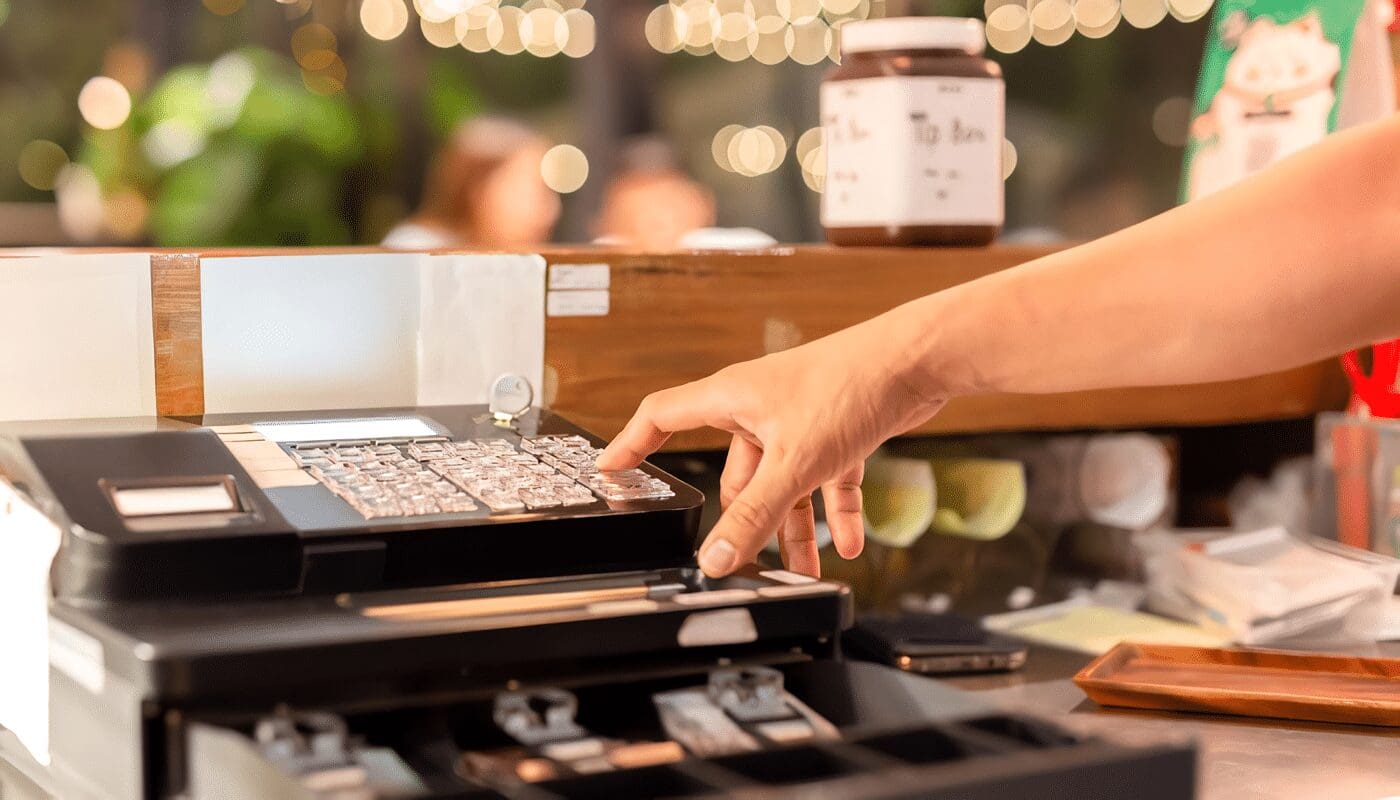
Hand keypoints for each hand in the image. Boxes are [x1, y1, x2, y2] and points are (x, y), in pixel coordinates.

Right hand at [596, 313, 945, 577]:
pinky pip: (827, 479)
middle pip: (735, 473)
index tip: (611, 472)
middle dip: (745, 521)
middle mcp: (759, 406)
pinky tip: (850, 545)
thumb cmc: (850, 385)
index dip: (633, 445)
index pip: (662, 417)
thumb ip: (754, 515)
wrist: (917, 360)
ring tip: (806, 570)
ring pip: (785, 483)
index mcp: (731, 398)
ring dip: (796, 528)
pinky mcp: (836, 429)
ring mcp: (798, 418)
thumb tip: (716, 558)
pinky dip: (836, 511)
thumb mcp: (794, 463)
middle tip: (746, 564)